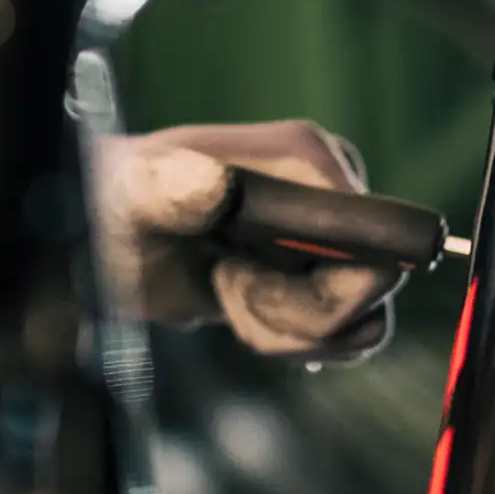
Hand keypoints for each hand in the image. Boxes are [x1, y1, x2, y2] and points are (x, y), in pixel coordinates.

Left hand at [96, 120, 397, 359]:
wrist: (117, 236)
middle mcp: (334, 185)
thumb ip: (166, 187)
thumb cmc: (119, 206)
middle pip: (374, 287)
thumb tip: (217, 186)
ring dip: (291, 331)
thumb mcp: (130, 198)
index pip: (377, 243)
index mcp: (305, 155)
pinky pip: (349, 330)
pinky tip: (244, 309)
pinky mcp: (324, 267)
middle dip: (298, 316)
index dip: (320, 290)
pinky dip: (295, 337)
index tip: (240, 277)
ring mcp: (333, 229)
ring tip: (229, 293)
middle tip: (228, 287)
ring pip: (362, 318)